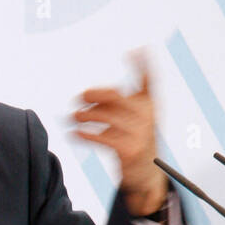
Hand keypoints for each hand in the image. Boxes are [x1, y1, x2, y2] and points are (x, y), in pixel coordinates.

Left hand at [70, 50, 167, 215]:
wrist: (146, 174)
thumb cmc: (135, 141)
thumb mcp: (134, 119)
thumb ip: (116, 104)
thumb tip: (85, 96)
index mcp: (150, 105)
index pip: (149, 81)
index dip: (143, 65)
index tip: (135, 50)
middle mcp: (147, 117)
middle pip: (116, 98)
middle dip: (96, 95)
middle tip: (80, 97)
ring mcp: (139, 133)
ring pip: (105, 118)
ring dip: (85, 117)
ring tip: (74, 117)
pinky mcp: (128, 150)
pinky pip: (101, 138)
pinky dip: (85, 135)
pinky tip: (75, 134)